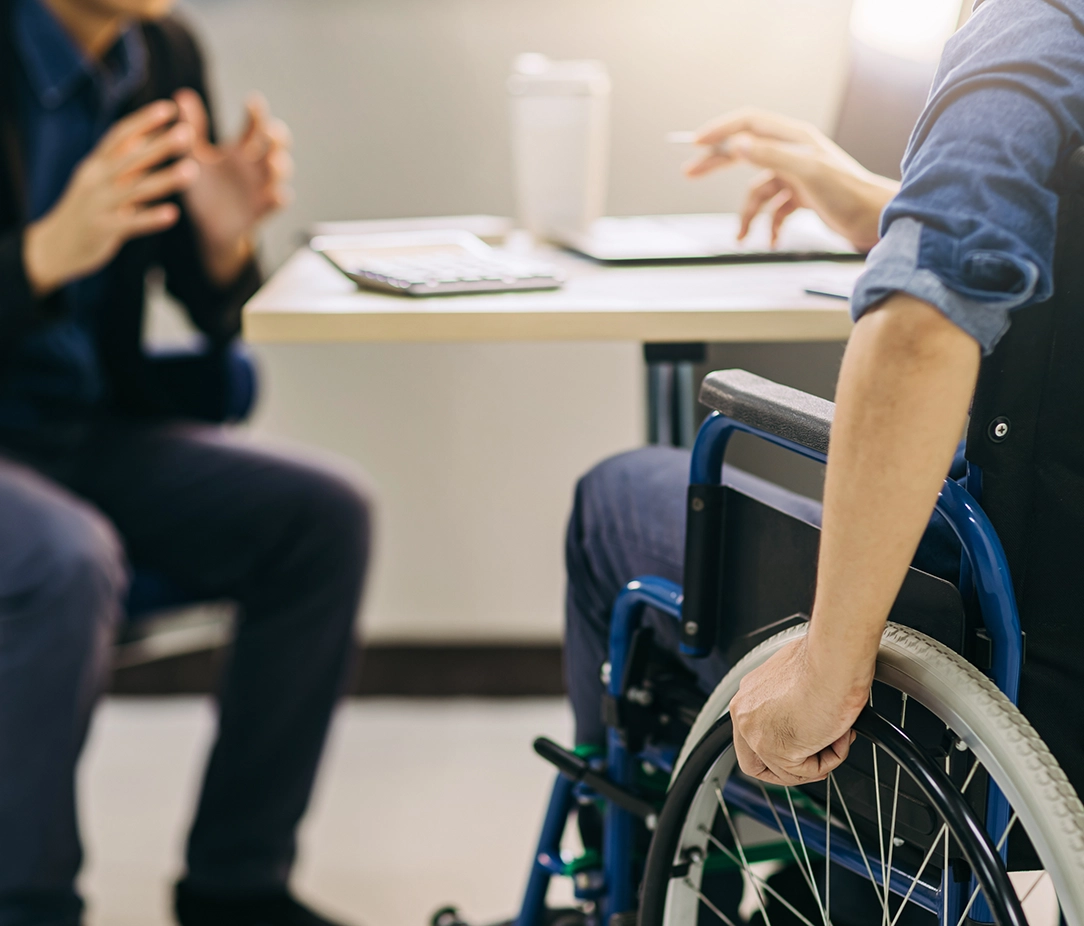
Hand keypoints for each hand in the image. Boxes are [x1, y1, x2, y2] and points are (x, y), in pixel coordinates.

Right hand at [23, 100, 197, 296]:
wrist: (56, 245)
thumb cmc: (88, 208)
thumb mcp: (102, 179)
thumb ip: (128, 160)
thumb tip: (153, 134)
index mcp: (96, 164)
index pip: (120, 135)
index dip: (144, 121)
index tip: (170, 108)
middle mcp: (95, 180)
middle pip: (131, 158)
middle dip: (160, 145)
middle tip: (187, 133)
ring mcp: (97, 205)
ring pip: (135, 189)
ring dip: (165, 179)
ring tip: (193, 170)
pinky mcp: (102, 230)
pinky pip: (130, 224)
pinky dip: (151, 219)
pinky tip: (173, 214)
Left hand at [175, 89, 292, 284]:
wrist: (208, 227)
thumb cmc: (204, 189)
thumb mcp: (194, 158)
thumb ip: (191, 129)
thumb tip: (182, 95)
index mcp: (240, 150)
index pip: (254, 126)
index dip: (257, 113)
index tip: (253, 102)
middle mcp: (255, 165)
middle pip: (276, 144)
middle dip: (277, 137)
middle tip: (269, 132)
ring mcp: (261, 186)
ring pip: (281, 170)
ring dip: (280, 165)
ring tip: (272, 162)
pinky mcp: (262, 208)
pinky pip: (277, 201)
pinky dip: (279, 197)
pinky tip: (276, 194)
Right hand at [683, 108, 898, 251]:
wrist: (878, 220)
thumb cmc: (850, 194)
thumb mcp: (806, 172)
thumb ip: (770, 156)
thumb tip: (737, 145)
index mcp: (795, 138)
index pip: (749, 123)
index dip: (720, 130)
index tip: (696, 143)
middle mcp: (794, 153)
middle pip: (745, 151)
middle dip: (717, 164)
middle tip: (689, 172)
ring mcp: (797, 175)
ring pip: (758, 192)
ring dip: (748, 216)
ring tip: (743, 238)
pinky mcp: (803, 197)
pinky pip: (774, 210)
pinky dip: (769, 226)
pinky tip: (771, 241)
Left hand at [729, 633, 870, 785]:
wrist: (834, 660)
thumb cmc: (824, 661)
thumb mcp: (796, 680)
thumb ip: (788, 703)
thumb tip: (801, 716)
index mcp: (747, 696)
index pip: (750, 738)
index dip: (776, 752)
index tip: (800, 750)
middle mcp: (744, 714)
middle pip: (755, 764)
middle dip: (789, 769)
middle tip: (817, 759)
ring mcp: (756, 734)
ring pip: (786, 771)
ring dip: (819, 759)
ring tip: (838, 734)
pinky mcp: (777, 750)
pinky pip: (808, 771)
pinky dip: (831, 758)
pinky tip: (839, 735)